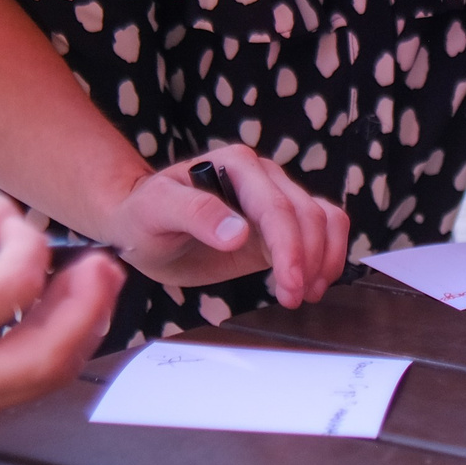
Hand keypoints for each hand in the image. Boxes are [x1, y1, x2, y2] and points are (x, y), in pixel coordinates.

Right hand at [0, 195, 121, 428]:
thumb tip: (23, 223)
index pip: (13, 286)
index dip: (31, 246)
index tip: (20, 229)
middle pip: (50, 352)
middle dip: (92, 303)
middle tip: (106, 265)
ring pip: (50, 375)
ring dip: (85, 324)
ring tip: (93, 283)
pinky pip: (30, 384)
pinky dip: (59, 344)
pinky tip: (64, 310)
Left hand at [105, 144, 349, 308]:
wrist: (139, 226)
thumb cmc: (142, 215)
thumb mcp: (155, 211)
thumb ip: (195, 214)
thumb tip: (238, 233)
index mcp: (236, 165)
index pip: (276, 207)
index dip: (290, 247)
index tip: (290, 285)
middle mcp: (262, 176)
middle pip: (308, 214)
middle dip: (307, 260)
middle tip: (293, 299)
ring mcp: (274, 197)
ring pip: (324, 219)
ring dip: (323, 258)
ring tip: (306, 293)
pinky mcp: (278, 223)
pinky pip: (321, 228)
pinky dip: (326, 254)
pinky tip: (311, 282)